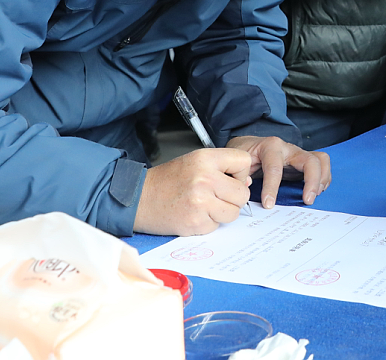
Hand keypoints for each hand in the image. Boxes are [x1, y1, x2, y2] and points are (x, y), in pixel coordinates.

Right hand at [134, 147, 251, 235]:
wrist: (139, 198)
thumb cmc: (167, 180)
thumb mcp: (195, 162)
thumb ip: (222, 168)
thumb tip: (247, 181)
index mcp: (205, 159)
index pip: (244, 161)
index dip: (240, 173)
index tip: (229, 178)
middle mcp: (205, 179)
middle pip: (243, 193)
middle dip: (233, 197)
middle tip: (216, 196)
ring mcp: (201, 202)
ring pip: (234, 212)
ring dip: (223, 212)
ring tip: (205, 205)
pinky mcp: (196, 223)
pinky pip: (218, 226)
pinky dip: (209, 223)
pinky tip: (195, 214)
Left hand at [226, 135, 330, 208]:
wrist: (249, 145)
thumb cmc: (244, 153)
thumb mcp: (237, 160)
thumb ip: (241, 171)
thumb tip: (247, 185)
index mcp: (270, 146)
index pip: (275, 168)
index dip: (272, 188)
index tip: (269, 205)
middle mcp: (288, 148)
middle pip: (309, 161)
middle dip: (311, 181)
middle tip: (307, 201)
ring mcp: (298, 153)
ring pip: (320, 160)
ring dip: (321, 179)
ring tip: (313, 196)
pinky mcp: (304, 161)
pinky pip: (322, 165)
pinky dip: (323, 179)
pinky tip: (316, 191)